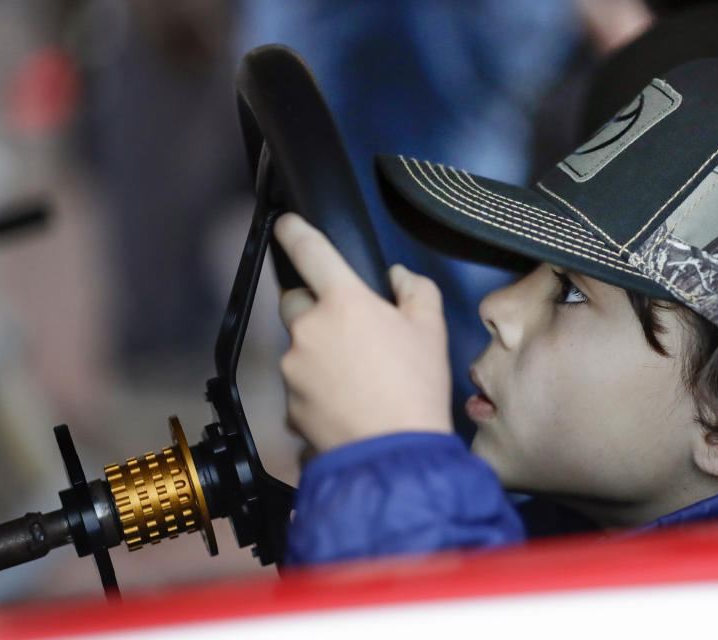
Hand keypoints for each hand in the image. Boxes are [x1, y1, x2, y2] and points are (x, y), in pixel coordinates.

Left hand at [274, 213, 451, 452]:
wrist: (393, 453)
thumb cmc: (416, 387)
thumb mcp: (431, 330)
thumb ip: (415, 290)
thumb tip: (397, 278)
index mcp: (344, 301)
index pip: (309, 251)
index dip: (294, 231)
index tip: (286, 224)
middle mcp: (309, 329)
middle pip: (295, 302)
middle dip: (313, 307)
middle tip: (347, 330)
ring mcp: (293, 368)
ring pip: (298, 348)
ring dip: (317, 354)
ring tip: (355, 379)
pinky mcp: (288, 404)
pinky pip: (299, 386)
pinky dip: (315, 389)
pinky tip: (344, 404)